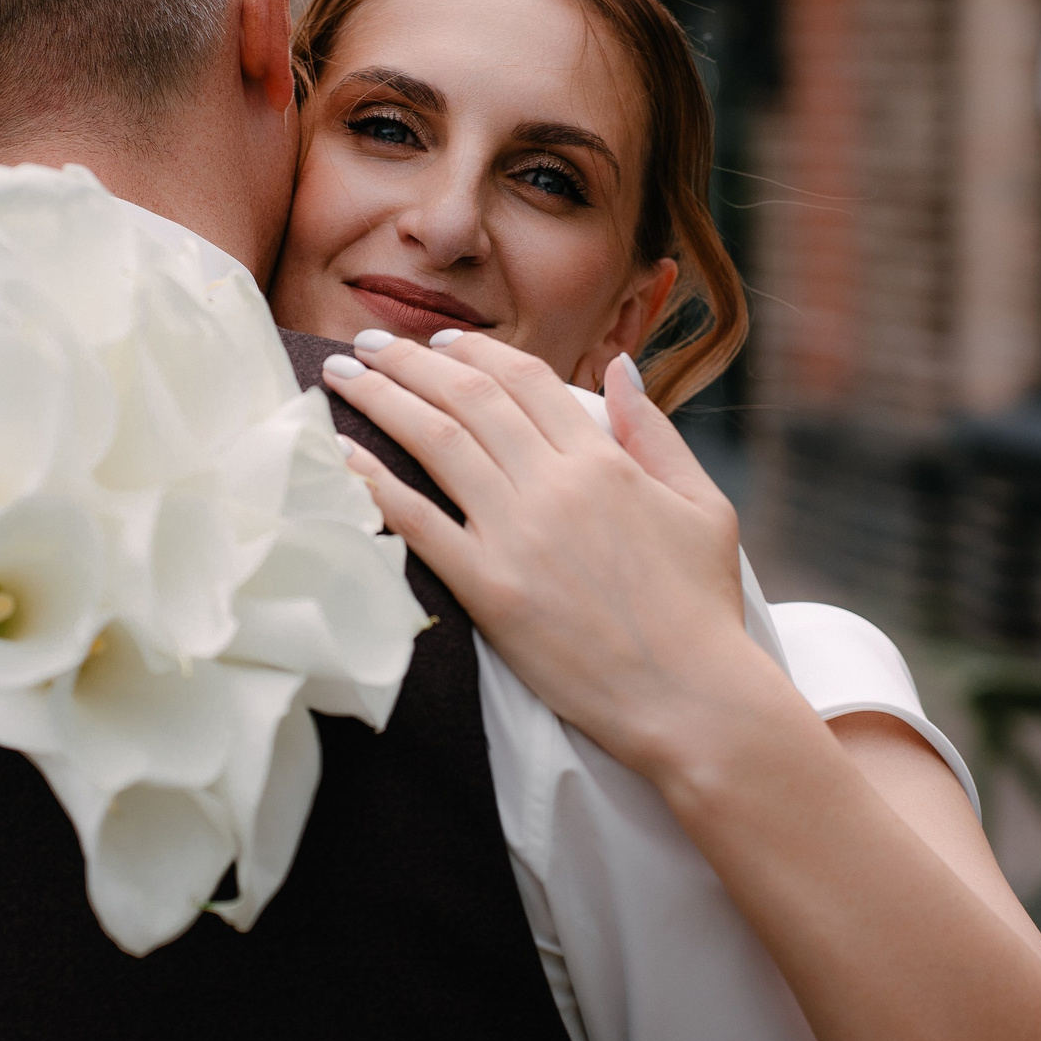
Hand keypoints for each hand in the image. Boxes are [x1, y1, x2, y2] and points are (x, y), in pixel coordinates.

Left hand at [320, 333, 796, 783]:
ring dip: (381, 399)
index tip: (437, 342)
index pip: (525, 380)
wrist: (691, 698)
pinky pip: (417, 523)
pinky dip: (373, 482)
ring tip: (341, 375)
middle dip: (408, 360)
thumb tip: (620, 368)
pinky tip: (339, 453)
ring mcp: (517, 535)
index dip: (474, 351)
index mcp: (604, 460)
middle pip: (467, 398)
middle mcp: (554, 485)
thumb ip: (654, 432)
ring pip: (435, 442)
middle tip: (366, 342)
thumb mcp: (701, 505)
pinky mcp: (489, 589)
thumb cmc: (702, 608)